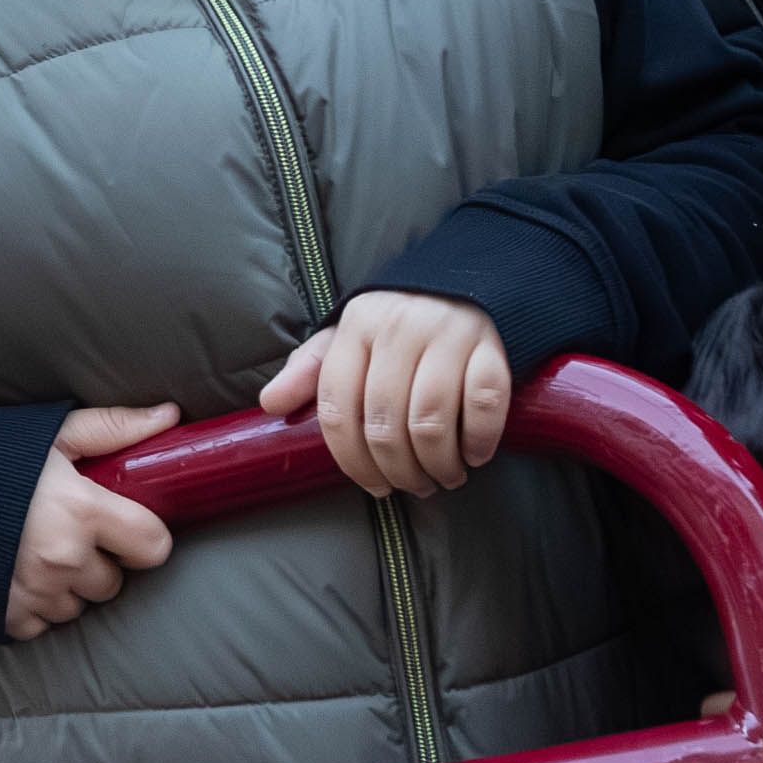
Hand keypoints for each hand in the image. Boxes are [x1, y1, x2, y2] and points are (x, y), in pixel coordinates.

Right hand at [5, 404, 180, 639]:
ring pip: (78, 606)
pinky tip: (12, 573)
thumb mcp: (51, 433)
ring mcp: (33, 594)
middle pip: (113, 582)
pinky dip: (34, 606)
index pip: (152, 547)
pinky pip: (43, 624)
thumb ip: (113, 428)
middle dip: (96, 561)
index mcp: (81, 510)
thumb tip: (170, 418)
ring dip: (65, 586)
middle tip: (64, 533)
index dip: (143, 537)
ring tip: (33, 551)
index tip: (123, 526)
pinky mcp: (6, 618)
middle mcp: (62, 559)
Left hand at [260, 292, 513, 497]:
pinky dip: (479, 440)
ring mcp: (448, 334)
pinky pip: (483, 405)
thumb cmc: (402, 321)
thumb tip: (270, 403)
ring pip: (431, 422)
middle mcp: (399, 327)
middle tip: (414, 486)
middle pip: (384, 425)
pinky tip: (475, 455)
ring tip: (444, 477)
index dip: (352, 462)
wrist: (476, 277)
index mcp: (358, 326)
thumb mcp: (350, 336)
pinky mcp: (493, 344)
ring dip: (439, 465)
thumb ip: (310, 369)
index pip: (337, 409)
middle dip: (399, 472)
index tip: (374, 486)